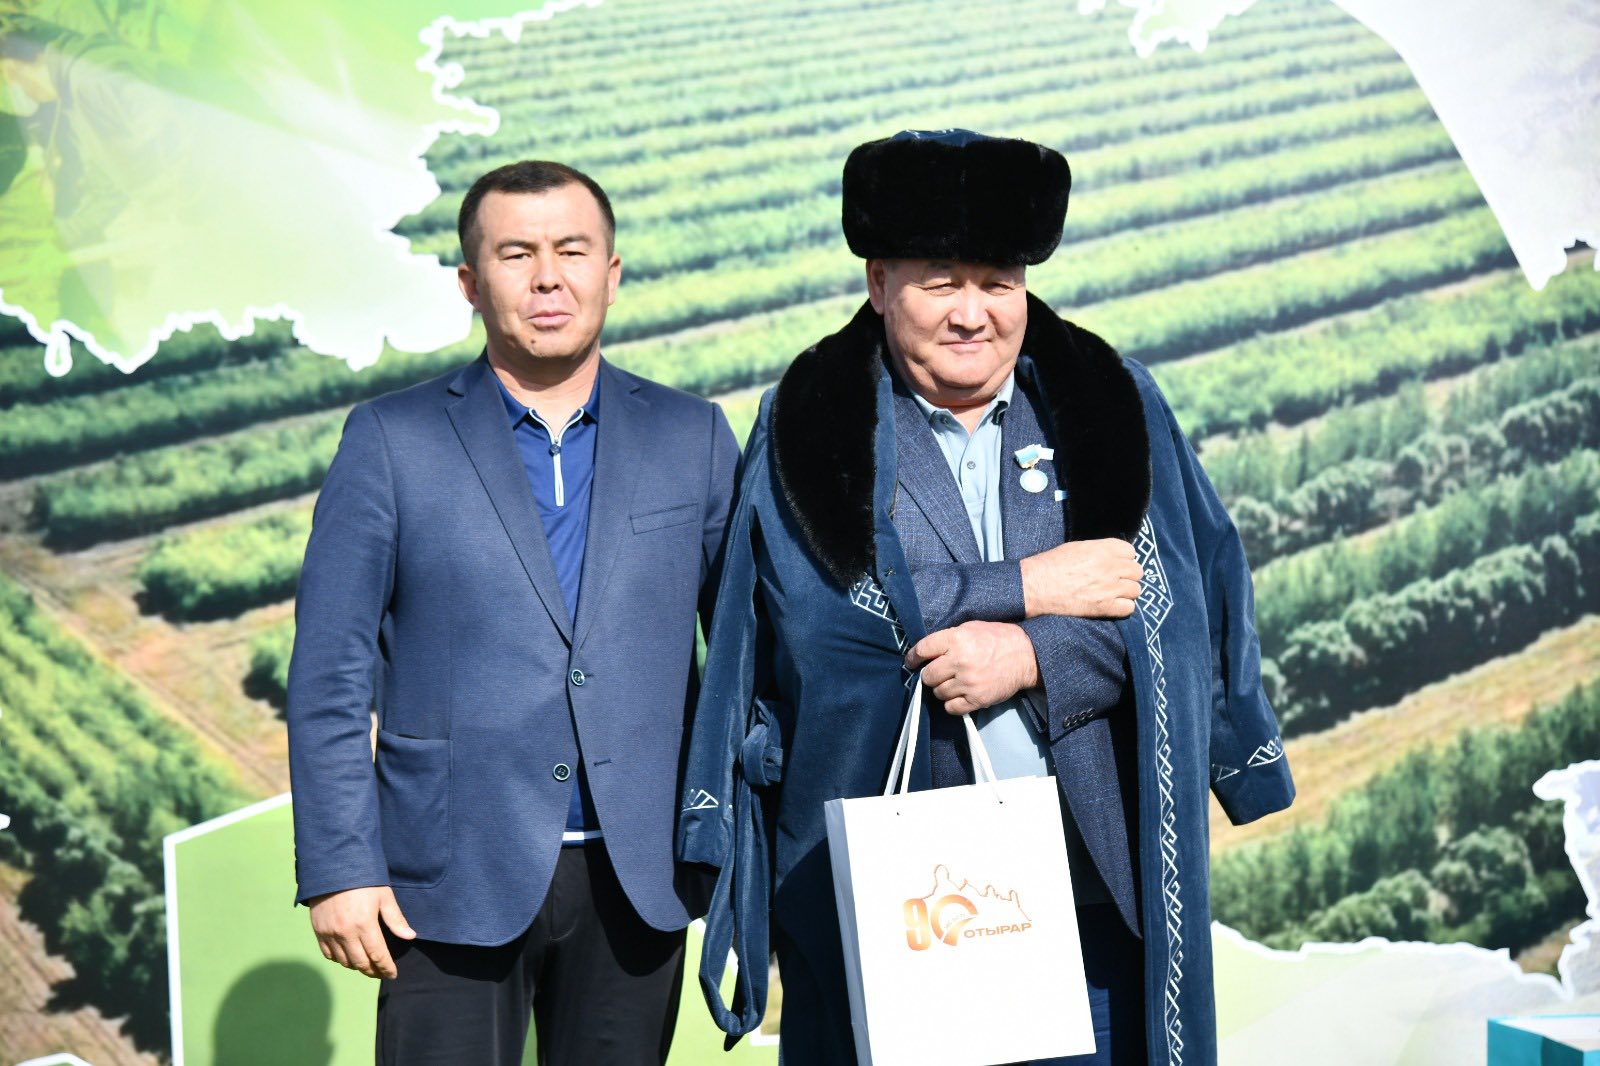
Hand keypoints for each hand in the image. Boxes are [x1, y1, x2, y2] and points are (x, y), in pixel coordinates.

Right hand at [308, 885, 415, 978]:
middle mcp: (345, 933)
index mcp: (364, 925)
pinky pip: (328, 954)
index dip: (386, 968)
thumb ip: (396, 919)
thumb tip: (410, 936)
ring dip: (357, 966)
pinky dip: (339, 960)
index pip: (378, 956)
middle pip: (361, 963)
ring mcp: (329, 933)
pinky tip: (348, 957)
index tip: (393, 974)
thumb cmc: (363, 880)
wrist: (333, 867)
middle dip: (373, 971)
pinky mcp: (318, 931)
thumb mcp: (384, 896)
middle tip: (381, 972)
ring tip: (367, 965)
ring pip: (344, 962)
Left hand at [905, 621, 1039, 715]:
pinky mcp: (977, 699)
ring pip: (938, 693)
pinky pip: (951, 708)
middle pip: (927, 676)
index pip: (922, 650)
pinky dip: (952, 703)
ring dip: (942, 689)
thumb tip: (927, 652)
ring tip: (954, 682)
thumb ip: (948, 639)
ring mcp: (968, 682)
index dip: (913, 658)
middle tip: (940, 672)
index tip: (911, 662)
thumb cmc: (998, 639)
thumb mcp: (971, 627)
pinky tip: (960, 694)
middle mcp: (960, 661)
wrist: (1027, 655)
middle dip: (931, 675)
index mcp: (956, 639)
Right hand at [1018, 539, 1141, 618]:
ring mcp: (1109, 588)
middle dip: (1128, 575)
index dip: (1124, 558)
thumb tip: (1113, 556)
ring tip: (1114, 594)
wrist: (1035, 586)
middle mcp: (1109, 567)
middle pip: (1137, 571)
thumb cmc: (1050, 564)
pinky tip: (1112, 605)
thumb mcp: (1076, 548)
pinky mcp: (1104, 607)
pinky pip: (1129, 608)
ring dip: (1127, 592)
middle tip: (1117, 580)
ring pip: (1136, 590)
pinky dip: (1123, 607)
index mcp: (1102, 549)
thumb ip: (1099, 550)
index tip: (1117, 564)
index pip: (1131, 551)